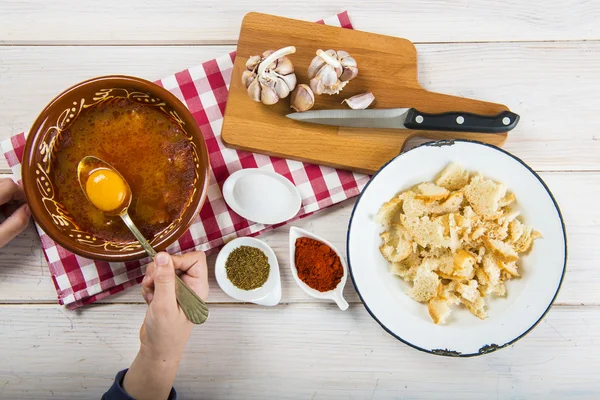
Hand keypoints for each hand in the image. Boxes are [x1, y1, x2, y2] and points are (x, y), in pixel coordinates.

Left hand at [0, 178, 29, 247]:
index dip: (24, 195)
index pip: (11, 186)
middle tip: (17, 213)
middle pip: (5, 182)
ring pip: (0, 185)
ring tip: (5, 214)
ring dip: (7, 197)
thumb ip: (15, 224)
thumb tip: (30, 210)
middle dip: (16, 196)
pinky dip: (0, 198)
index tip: (30, 208)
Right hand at [123, 251, 207, 399]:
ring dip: (152, 278)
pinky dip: (149, 286)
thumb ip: (164, 280)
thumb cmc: (166, 333)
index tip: (163, 269)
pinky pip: (156, 279)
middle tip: (152, 283)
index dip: (178, 259)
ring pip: (164, 269)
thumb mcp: (164, 305)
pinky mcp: (166, 292)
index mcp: (198, 287)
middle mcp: (190, 286)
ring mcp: (178, 289)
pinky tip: (149, 299)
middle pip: (176, 261)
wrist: (157, 350)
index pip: (195, 258)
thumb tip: (163, 256)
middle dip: (160, 270)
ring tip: (150, 294)